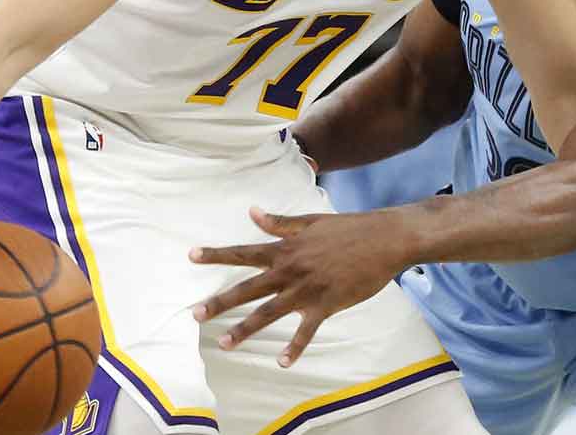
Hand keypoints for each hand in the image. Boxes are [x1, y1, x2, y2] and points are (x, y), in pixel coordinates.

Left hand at [190, 207, 408, 366]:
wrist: (385, 239)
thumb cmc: (349, 228)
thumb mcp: (311, 221)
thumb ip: (281, 223)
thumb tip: (252, 212)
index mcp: (286, 248)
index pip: (244, 252)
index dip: (217, 254)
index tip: (191, 255)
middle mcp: (291, 270)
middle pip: (248, 288)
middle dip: (221, 301)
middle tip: (196, 314)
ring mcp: (307, 289)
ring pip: (269, 312)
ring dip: (246, 329)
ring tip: (225, 343)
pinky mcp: (327, 304)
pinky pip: (307, 331)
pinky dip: (294, 347)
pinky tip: (281, 362)